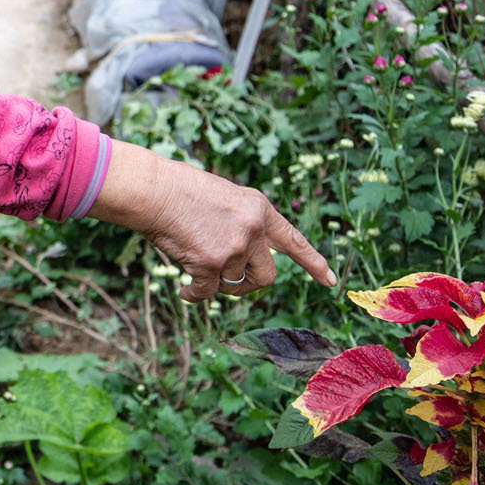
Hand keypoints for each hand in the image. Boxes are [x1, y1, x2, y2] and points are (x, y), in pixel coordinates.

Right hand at [86, 140, 336, 301]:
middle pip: (266, 276)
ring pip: (231, 283)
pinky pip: (207, 293)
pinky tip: (184, 290)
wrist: (153, 190)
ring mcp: (234, 247)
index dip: (313, 263)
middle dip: (249, 285)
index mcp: (260, 209)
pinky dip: (195, 295)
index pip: (294, 241)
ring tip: (192, 263)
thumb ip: (244, 224)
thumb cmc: (181, 191)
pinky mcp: (211, 263)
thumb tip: (245, 262)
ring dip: (214, 282)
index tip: (330, 282)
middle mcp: (254, 229)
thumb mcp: (225, 198)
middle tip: (230, 284)